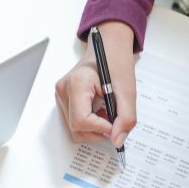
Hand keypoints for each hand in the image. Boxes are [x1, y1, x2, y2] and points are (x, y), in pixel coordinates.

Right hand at [55, 21, 136, 147]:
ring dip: (94, 128)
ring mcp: (60, 95)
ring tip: (107, 112)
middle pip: (76, 128)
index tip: (116, 125)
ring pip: (74, 129)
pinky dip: (90, 124)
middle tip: (114, 118)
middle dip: (98, 130)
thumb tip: (117, 140)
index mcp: (76, 83)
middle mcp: (63, 90)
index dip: (101, 128)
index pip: (81, 120)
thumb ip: (125, 118)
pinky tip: (99, 111)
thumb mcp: (128, 91)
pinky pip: (73, 123)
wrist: (108, 48)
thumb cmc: (116, 62)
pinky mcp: (63, 100)